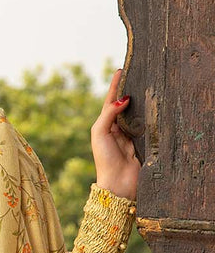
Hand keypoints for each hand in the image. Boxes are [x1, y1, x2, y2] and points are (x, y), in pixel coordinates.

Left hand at [91, 68, 140, 200]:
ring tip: (145, 84)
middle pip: (124, 105)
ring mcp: (130, 135)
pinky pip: (147, 124)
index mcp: (105, 126)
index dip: (115, 86)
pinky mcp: (142, 141)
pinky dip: (149, 114)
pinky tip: (153, 104)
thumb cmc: (105, 159)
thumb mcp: (100, 132)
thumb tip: (124, 99)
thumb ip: (109, 114)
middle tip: (136, 73)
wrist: (118, 182)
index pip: (110, 102)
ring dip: (140, 101)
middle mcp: (118, 129)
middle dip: (129, 90)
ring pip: (137, 113)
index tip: (120, 70)